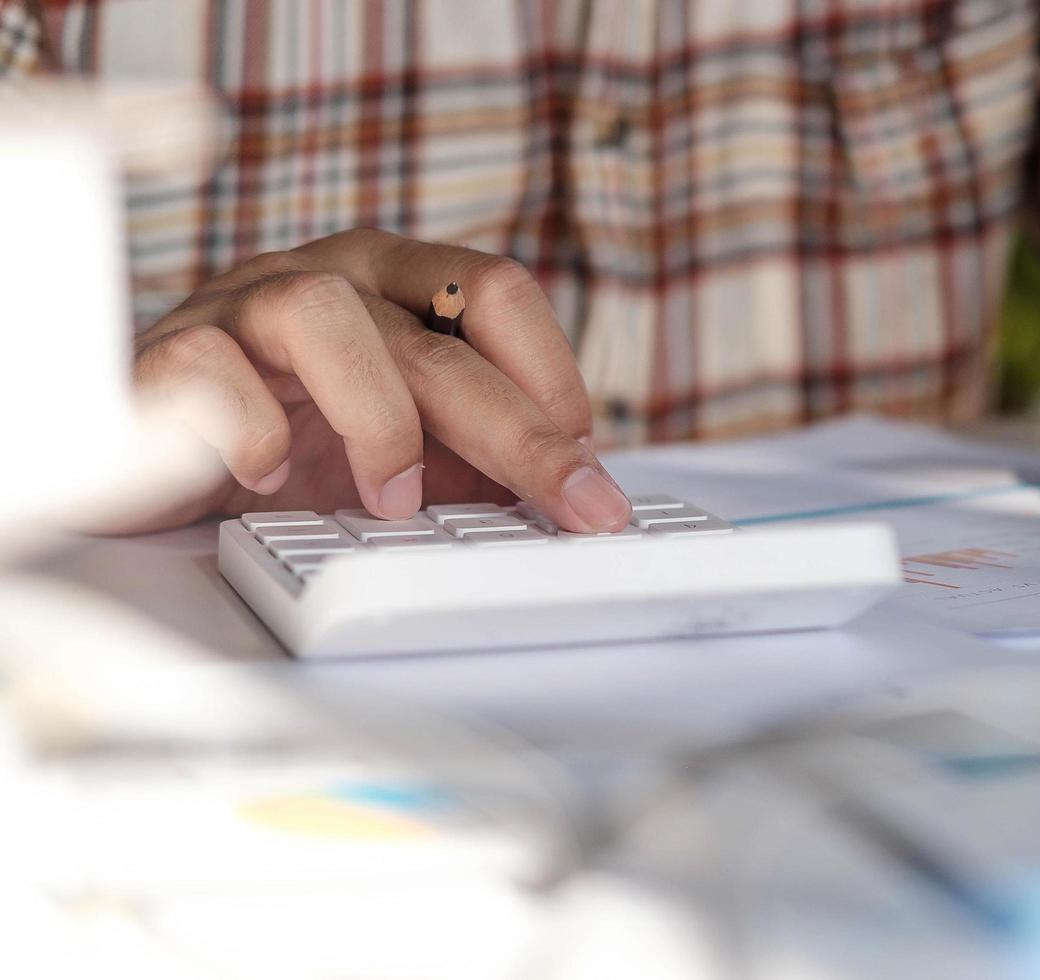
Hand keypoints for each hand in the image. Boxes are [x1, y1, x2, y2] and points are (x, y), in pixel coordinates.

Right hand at [129, 229, 631, 533]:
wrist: (153, 447)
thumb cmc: (291, 435)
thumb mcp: (406, 446)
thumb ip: (477, 454)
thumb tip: (574, 494)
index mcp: (398, 281)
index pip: (498, 291)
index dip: (554, 378)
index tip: (590, 468)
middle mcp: (330, 275)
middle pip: (439, 332)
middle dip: (521, 432)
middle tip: (574, 505)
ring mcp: (244, 304)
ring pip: (324, 313)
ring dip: (377, 419)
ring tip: (390, 499)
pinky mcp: (169, 352)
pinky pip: (212, 369)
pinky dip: (253, 429)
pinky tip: (270, 475)